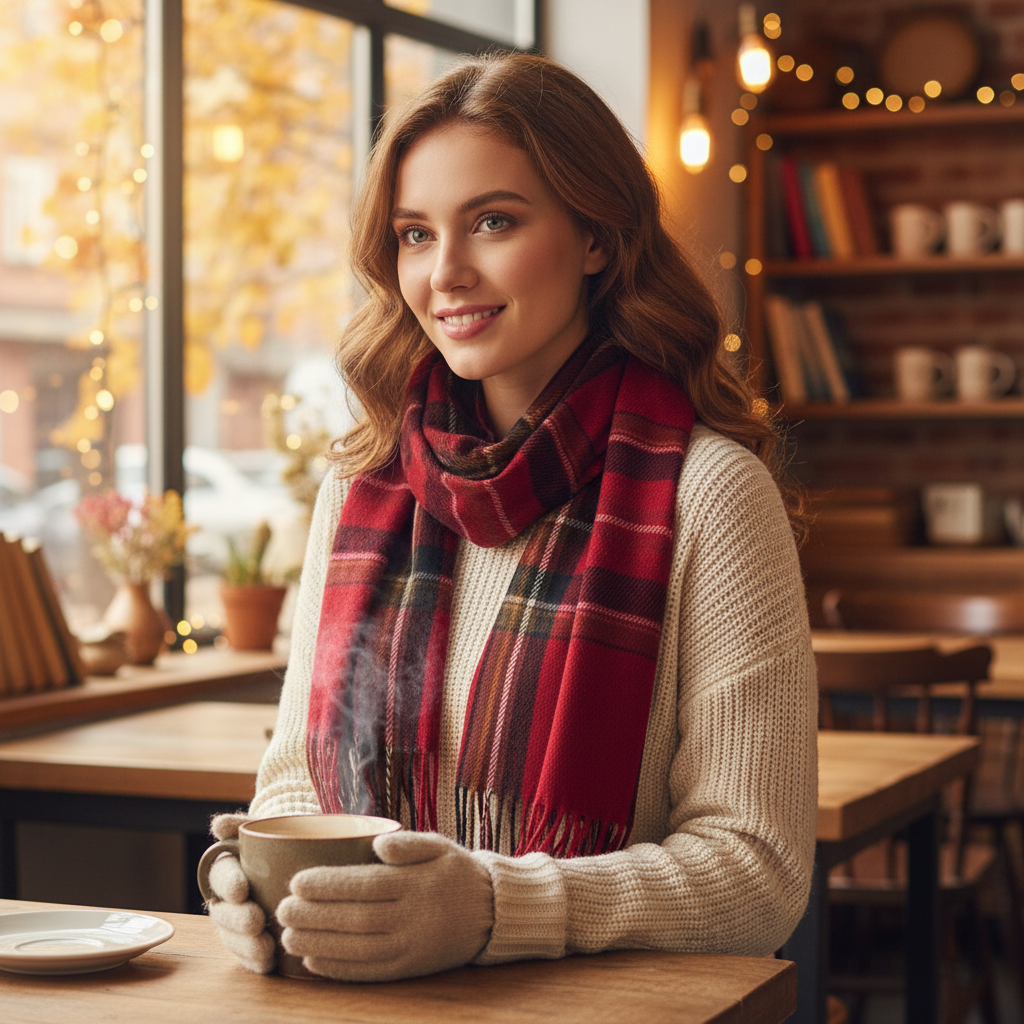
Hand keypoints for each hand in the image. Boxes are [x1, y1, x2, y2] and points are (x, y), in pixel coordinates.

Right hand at [203, 813, 274, 973]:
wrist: (310, 857)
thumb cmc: (287, 840)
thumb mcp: (271, 827)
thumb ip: (244, 825)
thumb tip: (219, 824)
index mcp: (227, 868)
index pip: (219, 875)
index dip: (227, 883)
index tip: (242, 889)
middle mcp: (227, 899)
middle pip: (223, 912)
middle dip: (236, 919)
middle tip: (255, 920)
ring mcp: (238, 924)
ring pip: (232, 939)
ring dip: (245, 946)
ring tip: (264, 947)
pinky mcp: (253, 944)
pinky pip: (249, 958)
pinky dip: (257, 963)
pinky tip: (270, 964)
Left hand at [277, 831, 492, 981]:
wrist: (492, 913)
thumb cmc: (456, 873)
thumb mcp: (440, 845)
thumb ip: (408, 843)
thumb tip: (377, 844)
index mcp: (416, 884)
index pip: (364, 885)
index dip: (328, 885)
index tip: (296, 881)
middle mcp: (411, 919)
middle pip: (355, 919)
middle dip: (313, 916)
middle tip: (280, 910)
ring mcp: (410, 948)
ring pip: (356, 950)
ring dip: (318, 945)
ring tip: (287, 937)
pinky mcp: (409, 969)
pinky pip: (369, 973)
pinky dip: (338, 970)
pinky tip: (312, 963)